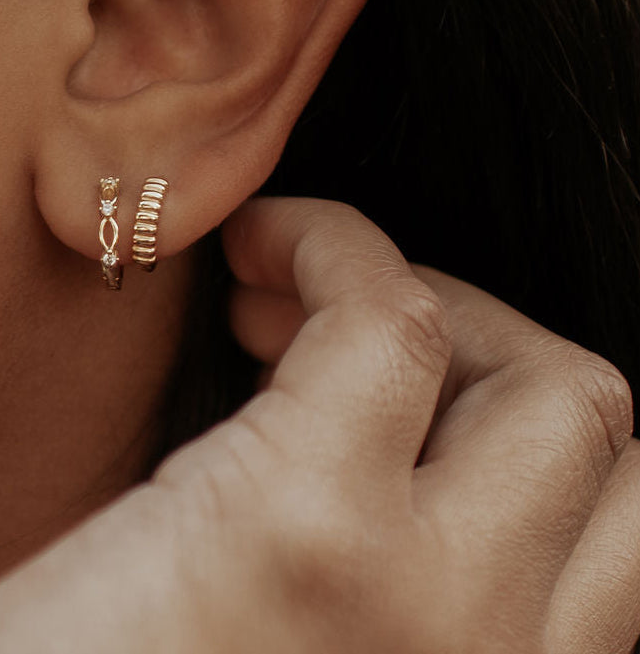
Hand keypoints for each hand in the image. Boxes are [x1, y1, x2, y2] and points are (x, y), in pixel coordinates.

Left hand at [0, 198, 639, 653]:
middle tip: (343, 330)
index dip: (504, 420)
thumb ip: (393, 585)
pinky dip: (336, 250)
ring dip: (427, 298)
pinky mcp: (297, 523)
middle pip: (598, 440)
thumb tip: (408, 439)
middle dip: (489, 345)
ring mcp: (419, 607)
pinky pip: (386, 319)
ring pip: (546, 384)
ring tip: (285, 296)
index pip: (613, 529)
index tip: (391, 382)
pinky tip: (253, 255)